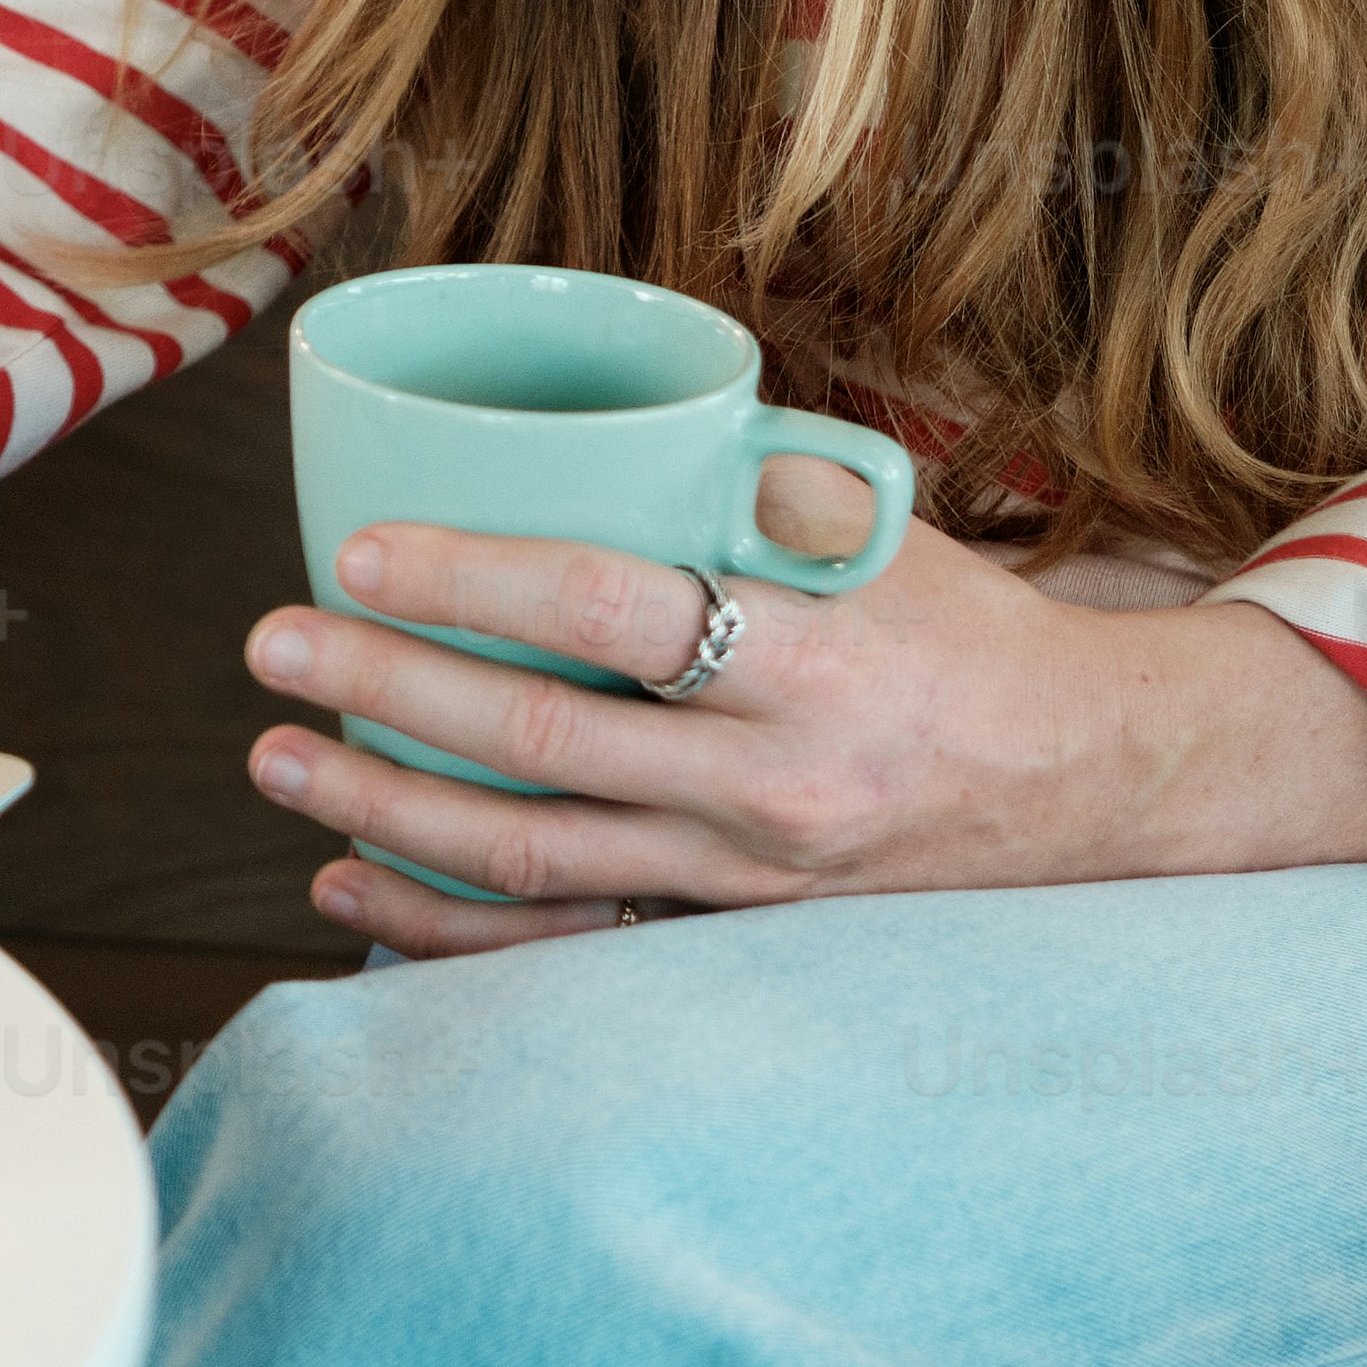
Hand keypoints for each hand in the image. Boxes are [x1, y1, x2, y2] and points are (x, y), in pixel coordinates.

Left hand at [245, 463, 1366, 955]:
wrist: (1093, 788)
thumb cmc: (968, 636)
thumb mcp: (893, 537)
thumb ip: (763, 485)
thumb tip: (625, 419)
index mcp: (814, 660)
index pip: (616, 611)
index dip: (476, 580)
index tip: (360, 549)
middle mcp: (774, 784)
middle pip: (543, 744)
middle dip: (387, 694)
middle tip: (272, 646)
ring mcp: (748, 878)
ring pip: (534, 857)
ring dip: (387, 811)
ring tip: (278, 761)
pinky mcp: (731, 937)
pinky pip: (565, 946)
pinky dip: (446, 925)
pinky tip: (351, 883)